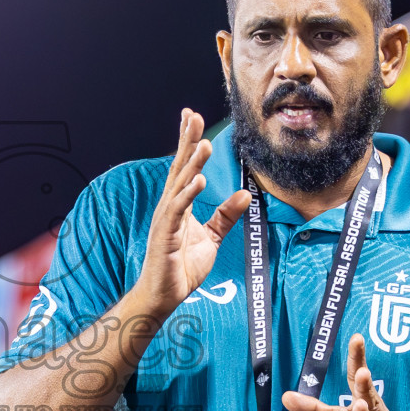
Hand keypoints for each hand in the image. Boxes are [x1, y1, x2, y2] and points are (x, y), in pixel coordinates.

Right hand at [134, 109, 250, 315]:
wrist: (164, 295)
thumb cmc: (181, 267)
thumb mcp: (211, 237)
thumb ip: (226, 215)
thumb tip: (245, 193)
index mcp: (178, 204)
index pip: (184, 167)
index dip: (187, 142)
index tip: (192, 117)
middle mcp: (169, 205)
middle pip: (179, 167)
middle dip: (186, 141)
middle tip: (193, 116)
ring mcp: (166, 219)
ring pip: (179, 184)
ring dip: (191, 163)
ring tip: (203, 144)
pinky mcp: (166, 234)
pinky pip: (178, 209)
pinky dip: (188, 193)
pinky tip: (199, 179)